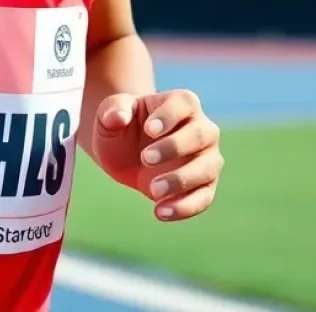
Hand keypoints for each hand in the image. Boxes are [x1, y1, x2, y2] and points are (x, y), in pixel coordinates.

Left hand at [92, 88, 222, 221]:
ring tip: (152, 190)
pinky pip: (203, 198)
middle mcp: (201, 128)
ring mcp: (206, 157)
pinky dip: (185, 207)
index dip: (168, 116)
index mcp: (181, 102)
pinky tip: (160, 213)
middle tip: (144, 159)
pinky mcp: (204, 186)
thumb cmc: (121, 124)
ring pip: (206, 168)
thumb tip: (118, 117)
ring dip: (180, 180)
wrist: (124, 151)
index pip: (183, 103)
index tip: (148, 130)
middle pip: (200, 135)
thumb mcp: (109, 113)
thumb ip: (113, 110)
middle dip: (174, 147)